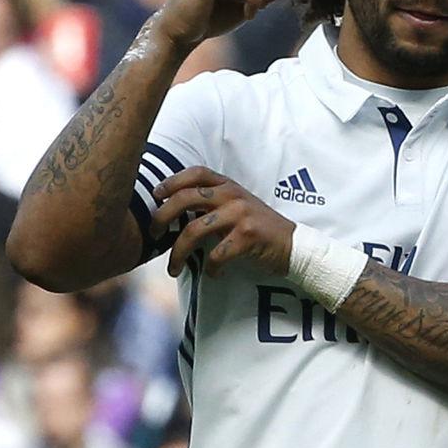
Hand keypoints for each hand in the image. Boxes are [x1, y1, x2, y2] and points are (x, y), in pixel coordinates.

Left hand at [151, 167, 294, 277]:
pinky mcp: (247, 236)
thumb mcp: (237, 206)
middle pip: (186, 199)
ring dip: (178, 252)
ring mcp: (240, 214)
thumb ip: (211, 203)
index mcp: (229, 185)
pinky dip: (210, 267)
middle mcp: (233, 195)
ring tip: (172, 268)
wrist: (293, 245)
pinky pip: (216, 253)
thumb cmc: (259, 228)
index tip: (155, 195)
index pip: (196, 173)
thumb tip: (172, 213)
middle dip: (163, 217)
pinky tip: (212, 273)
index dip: (171, 181)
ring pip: (194, 229)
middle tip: (154, 234)